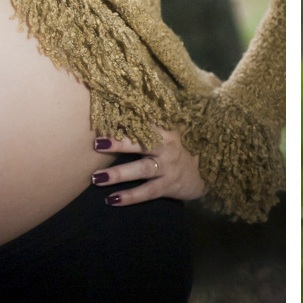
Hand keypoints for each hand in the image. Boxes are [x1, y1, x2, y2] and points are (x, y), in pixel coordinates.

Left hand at [90, 125, 205, 205]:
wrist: (205, 173)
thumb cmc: (181, 149)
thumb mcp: (174, 131)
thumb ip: (156, 121)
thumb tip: (133, 102)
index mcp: (167, 130)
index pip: (144, 123)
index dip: (127, 120)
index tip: (107, 117)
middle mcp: (167, 148)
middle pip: (141, 144)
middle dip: (119, 144)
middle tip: (97, 144)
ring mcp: (168, 168)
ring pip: (141, 170)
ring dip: (118, 174)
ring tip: (97, 177)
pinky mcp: (168, 186)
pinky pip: (146, 192)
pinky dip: (129, 197)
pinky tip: (111, 200)